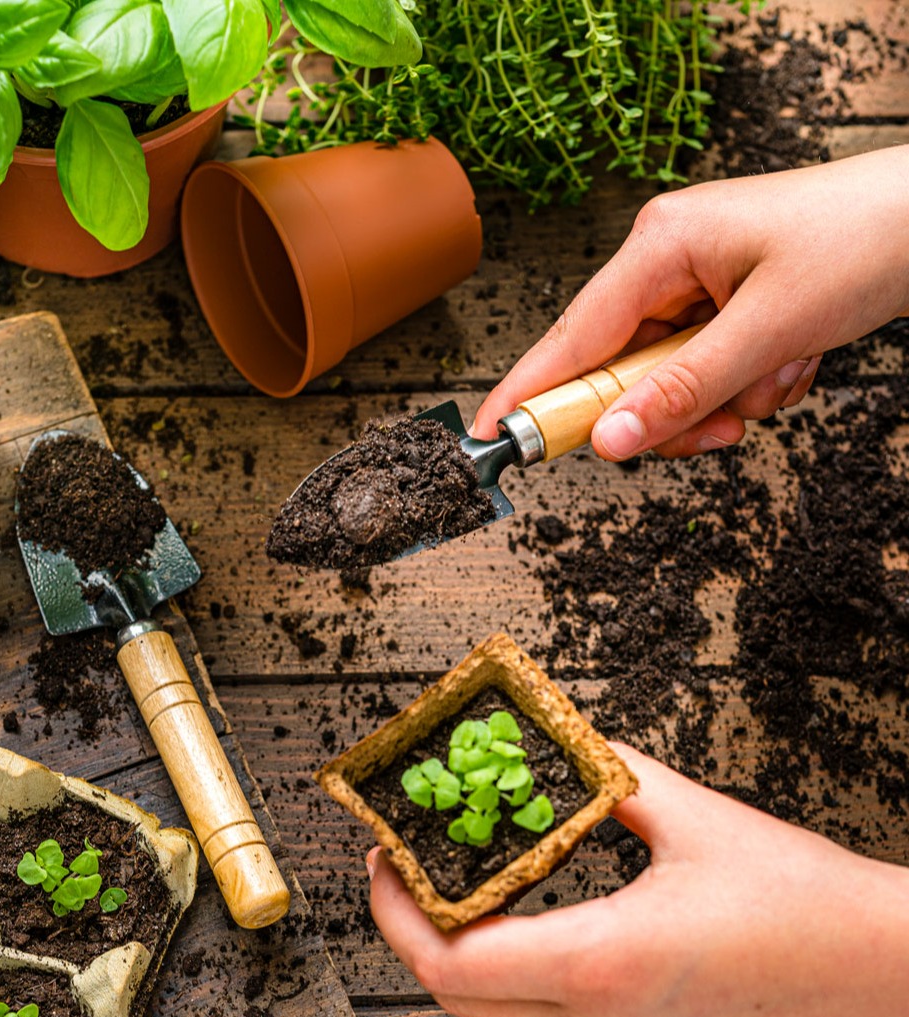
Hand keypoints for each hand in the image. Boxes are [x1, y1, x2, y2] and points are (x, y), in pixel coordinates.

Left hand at [367, 744, 908, 1016]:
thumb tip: (562, 746)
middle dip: (409, 933)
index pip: (450, 959)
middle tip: (403, 869)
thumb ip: (613, 777)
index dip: (394, 910)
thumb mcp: (697, 818)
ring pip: (497, 1011)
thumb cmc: (815, 908)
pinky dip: (509, 966)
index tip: (383, 859)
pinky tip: (522, 910)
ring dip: (457, 950)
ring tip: (455, 880)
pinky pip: (545, 1013)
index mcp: (603, 962)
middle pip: (456, 997)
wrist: (897, 977)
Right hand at [472, 147, 908, 460]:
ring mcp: (696, 288)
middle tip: (723, 427)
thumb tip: (611, 442)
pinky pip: (710, 376)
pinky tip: (795, 359)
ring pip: (671, 385)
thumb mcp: (771, 328)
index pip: (572, 338)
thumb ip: (684, 390)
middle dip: (676, 410)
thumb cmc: (866, 237)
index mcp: (659, 246)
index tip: (487, 439)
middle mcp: (666, 265)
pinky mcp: (725, 307)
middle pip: (623, 375)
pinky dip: (751, 386)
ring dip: (726, 399)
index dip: (528, 394)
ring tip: (782, 374)